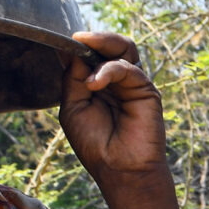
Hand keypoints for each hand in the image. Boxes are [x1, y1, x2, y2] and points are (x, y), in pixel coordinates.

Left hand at [61, 30, 169, 185]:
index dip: (78, 46)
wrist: (119, 170)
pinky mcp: (146, 91)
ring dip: (104, 42)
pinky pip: (128, 68)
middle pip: (110, 45)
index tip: (61, 41)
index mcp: (98, 83)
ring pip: (125, 48)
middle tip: (78, 38)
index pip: (91, 54)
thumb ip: (72, 78)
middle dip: (94, 38)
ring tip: (86, 45)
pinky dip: (109, 70)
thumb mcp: (73, 107)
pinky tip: (94, 84)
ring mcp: (133, 84)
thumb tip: (69, 49)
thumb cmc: (95, 144)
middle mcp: (117, 80)